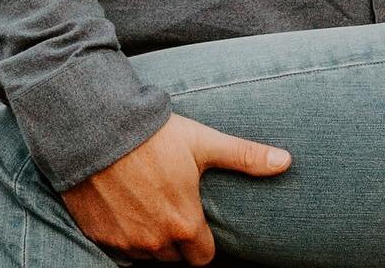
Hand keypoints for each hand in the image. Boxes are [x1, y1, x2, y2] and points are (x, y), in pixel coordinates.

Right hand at [61, 113, 289, 263]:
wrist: (98, 130)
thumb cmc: (155, 136)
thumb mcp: (204, 142)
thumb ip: (245, 156)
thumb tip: (286, 161)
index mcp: (185, 224)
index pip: (203, 258)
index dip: (202, 240)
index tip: (197, 217)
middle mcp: (156, 242)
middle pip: (174, 257)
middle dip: (176, 237)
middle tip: (171, 203)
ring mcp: (126, 244)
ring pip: (146, 254)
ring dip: (150, 236)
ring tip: (149, 200)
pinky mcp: (101, 238)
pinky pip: (119, 248)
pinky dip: (124, 233)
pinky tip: (125, 204)